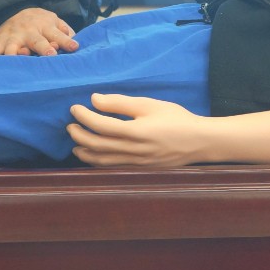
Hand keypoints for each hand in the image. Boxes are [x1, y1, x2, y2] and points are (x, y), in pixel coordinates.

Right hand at [0, 7, 77, 56]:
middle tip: (50, 54)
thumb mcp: (56, 22)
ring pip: (13, 47)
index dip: (65, 41)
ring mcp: (14, 36)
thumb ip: (66, 34)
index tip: (74, 47)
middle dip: (43, 47)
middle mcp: (29, 31)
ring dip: (13, 54)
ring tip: (13, 62)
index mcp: (46, 26)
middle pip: (37, 40)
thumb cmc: (41, 22)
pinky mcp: (0, 40)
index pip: (58, 34)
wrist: (15, 8)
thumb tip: (75, 45)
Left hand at [67, 94, 208, 166]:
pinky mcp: (139, 169)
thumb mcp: (150, 105)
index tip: (74, 108)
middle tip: (70, 125)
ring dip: (85, 152)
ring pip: (102, 161)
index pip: (101, 126)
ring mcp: (136, 163)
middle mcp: (134, 151)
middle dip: (79, 135)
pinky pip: (113, 167)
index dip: (84, 117)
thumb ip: (121, 103)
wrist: (199, 142)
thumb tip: (94, 100)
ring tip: (75, 143)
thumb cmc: (176, 119)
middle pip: (97, 146)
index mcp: (136, 132)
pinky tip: (93, 156)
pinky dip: (98, 162)